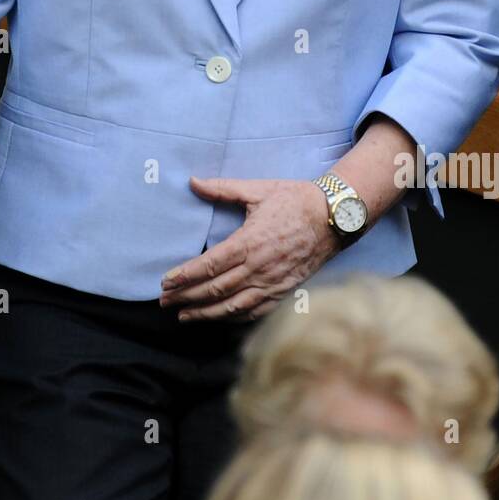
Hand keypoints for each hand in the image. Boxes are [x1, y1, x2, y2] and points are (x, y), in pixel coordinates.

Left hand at [158, 176, 336, 322]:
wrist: (334, 218)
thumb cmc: (295, 200)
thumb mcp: (257, 190)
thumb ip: (223, 188)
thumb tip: (193, 181)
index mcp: (249, 242)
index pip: (209, 265)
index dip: (184, 276)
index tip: (165, 282)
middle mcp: (259, 267)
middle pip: (215, 289)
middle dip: (186, 297)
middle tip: (164, 302)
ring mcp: (272, 283)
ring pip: (232, 305)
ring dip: (205, 313)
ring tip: (184, 316)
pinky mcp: (284, 291)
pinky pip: (255, 311)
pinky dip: (233, 317)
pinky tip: (218, 317)